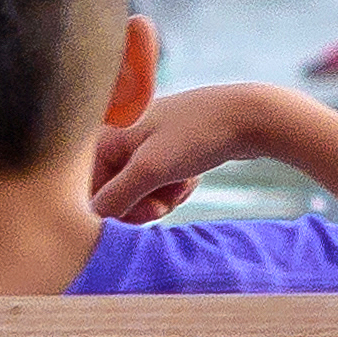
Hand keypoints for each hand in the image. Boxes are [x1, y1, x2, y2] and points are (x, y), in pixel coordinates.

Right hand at [87, 81, 290, 226]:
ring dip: (163, 198)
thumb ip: (115, 198)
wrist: (248, 116)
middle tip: (167, 202)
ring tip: (184, 182)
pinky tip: (191, 177)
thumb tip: (89, 220)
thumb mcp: (151, 170)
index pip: (91, 191)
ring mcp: (143, 143)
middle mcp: (118, 138)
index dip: (116, 211)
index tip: (147, 213)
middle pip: (116, 195)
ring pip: (140, 193)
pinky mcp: (165, 150)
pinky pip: (159, 184)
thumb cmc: (196, 135)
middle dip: (144, 204)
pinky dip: (175, 188)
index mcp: (104, 136)